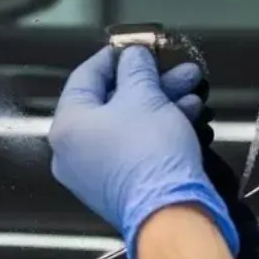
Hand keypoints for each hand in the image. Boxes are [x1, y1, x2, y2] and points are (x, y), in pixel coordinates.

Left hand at [49, 46, 239, 258]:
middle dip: (150, 82)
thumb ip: (136, 69)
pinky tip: (188, 115)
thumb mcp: (145, 95)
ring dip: (161, 103)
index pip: (84, 77)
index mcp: (67, 126)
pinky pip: (134, 148)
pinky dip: (157, 130)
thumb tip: (133, 56)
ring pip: (128, 125)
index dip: (114, 56)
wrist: (171, 212)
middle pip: (111, 102)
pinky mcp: (120, 188)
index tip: (135, 46)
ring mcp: (95, 174)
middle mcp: (73, 152)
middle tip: (176, 69)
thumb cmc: (149, 149)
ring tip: (192, 90)